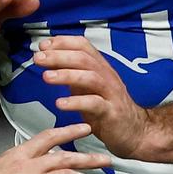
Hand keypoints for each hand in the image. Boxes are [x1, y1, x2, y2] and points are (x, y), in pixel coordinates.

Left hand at [34, 35, 148, 158]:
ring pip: (90, 78)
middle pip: (84, 59)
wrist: (134, 131)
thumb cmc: (106, 107)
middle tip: (38, 58)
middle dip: (59, 56)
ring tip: (46, 77)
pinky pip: (94, 104)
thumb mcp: (86, 86)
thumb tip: (47, 57)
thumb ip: (70, 72)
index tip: (43, 46)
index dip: (63, 42)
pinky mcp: (111, 112)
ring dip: (66, 75)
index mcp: (100, 67)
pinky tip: (60, 103)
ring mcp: (110, 94)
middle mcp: (106, 76)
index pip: (83, 46)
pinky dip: (76, 102)